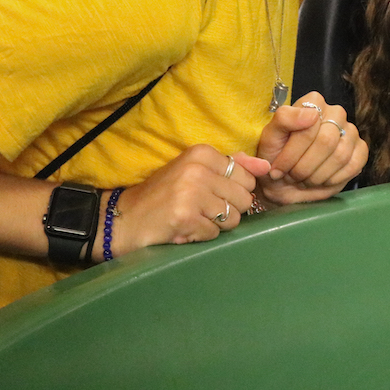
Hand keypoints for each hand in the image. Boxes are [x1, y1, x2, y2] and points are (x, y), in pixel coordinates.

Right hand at [105, 146, 270, 256]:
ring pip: (233, 218)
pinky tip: (184, 229)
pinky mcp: (185, 217)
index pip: (248, 178)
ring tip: (193, 219)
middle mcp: (198, 169)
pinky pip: (214, 233)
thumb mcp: (195, 170)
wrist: (123, 219)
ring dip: (215, 225)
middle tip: (202, 210)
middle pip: (244, 199)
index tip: (211, 194)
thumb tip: (266, 166)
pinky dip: (201, 236)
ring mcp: (191, 193)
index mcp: (202, 153)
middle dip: (228, 210)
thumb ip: (233, 165)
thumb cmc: (164, 195)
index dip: (234, 192)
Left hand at [254, 92, 367, 205]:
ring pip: (340, 155)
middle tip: (291, 176)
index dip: (293, 150)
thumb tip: (312, 115)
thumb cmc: (275, 157)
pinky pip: (353, 166)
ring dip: (317, 175)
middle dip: (304, 166)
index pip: (311, 121)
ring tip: (303, 179)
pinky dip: (332, 179)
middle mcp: (336, 113)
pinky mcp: (360, 151)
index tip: (278, 166)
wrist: (283, 183)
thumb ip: (285, 119)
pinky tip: (320, 180)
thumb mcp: (270, 138)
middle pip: (326, 141)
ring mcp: (351, 132)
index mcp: (314, 103)